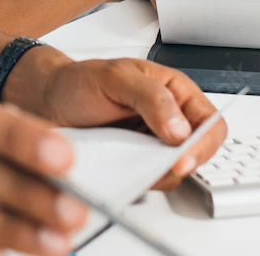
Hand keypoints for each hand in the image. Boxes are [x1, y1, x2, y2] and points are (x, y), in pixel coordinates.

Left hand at [39, 58, 227, 188]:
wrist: (49, 101)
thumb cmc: (81, 81)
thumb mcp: (116, 78)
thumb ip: (152, 98)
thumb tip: (180, 128)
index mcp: (174, 92)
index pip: (210, 123)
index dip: (203, 144)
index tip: (182, 158)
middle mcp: (169, 120)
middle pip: (198, 153)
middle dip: (180, 163)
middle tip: (155, 166)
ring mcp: (153, 144)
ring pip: (174, 172)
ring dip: (154, 173)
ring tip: (127, 158)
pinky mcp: (136, 164)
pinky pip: (149, 182)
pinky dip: (136, 180)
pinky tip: (118, 166)